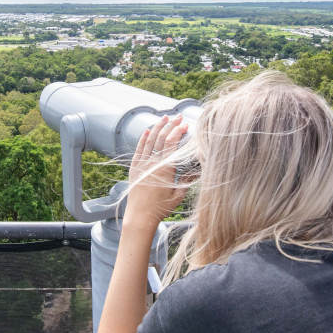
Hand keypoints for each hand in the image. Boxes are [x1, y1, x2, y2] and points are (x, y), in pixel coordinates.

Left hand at [124, 115, 188, 230]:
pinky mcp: (134, 168)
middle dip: (171, 125)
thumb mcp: (179, 195)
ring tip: (164, 117)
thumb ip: (188, 180)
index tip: (185, 125)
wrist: (140, 216)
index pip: (172, 142)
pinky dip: (143, 138)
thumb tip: (198, 169)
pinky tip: (147, 130)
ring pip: (150, 140)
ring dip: (158, 127)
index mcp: (165, 168)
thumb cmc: (161, 208)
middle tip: (178, 116)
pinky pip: (139, 149)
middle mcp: (153, 163)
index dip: (178, 131)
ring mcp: (142, 164)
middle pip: (162, 138)